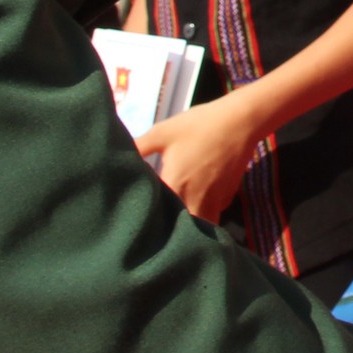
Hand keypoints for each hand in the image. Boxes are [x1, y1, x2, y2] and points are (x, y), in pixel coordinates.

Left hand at [134, 95, 265, 220]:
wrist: (240, 122)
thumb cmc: (198, 125)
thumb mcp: (162, 132)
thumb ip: (137, 147)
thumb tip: (112, 156)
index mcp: (174, 186)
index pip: (155, 214)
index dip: (145, 217)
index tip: (136, 215)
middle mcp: (194, 200)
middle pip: (179, 229)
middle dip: (168, 231)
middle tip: (156, 225)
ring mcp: (214, 202)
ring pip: (199, 227)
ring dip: (189, 226)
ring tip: (177, 219)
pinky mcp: (227, 199)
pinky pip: (212, 213)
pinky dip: (204, 212)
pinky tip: (197, 200)